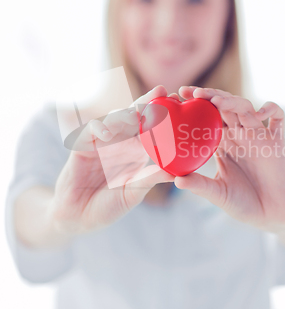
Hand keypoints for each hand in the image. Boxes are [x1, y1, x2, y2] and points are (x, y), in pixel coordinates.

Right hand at [48, 85, 174, 236]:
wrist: (78, 217)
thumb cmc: (108, 206)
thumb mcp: (132, 193)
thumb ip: (149, 180)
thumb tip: (175, 172)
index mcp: (136, 151)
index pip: (152, 128)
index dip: (165, 115)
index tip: (181, 104)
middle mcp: (121, 142)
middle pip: (135, 116)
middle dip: (148, 102)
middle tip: (163, 91)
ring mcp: (102, 142)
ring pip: (114, 119)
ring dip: (125, 113)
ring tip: (137, 112)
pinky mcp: (83, 145)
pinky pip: (91, 130)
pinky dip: (100, 128)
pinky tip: (108, 133)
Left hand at [174, 86, 284, 231]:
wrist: (271, 216)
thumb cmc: (243, 203)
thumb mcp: (218, 193)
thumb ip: (200, 185)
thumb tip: (176, 180)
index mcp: (222, 144)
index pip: (207, 118)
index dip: (195, 107)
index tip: (178, 99)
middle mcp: (239, 135)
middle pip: (225, 107)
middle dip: (210, 96)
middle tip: (193, 93)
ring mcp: (258, 136)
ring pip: (246, 108)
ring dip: (232, 101)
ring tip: (216, 100)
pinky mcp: (277, 142)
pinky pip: (278, 117)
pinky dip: (271, 109)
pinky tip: (259, 113)